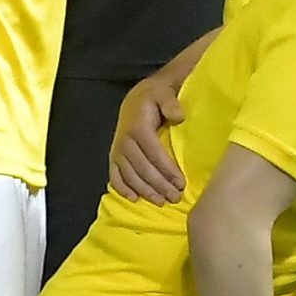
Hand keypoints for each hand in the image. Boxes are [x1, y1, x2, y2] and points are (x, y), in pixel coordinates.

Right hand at [109, 70, 187, 203]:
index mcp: (138, 128)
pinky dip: (123, 188)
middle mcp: (125, 141)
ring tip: (161, 202)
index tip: (181, 183)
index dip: (168, 170)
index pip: (155, 154)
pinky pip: (115, 176)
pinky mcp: (114, 157)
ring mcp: (118, 150)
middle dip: (160, 185)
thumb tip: (179, 117)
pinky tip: (134, 199)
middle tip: (175, 198)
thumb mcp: (164, 93)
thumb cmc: (154, 98)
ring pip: (130, 176)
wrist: (136, 99)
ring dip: (145, 191)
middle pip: (143, 169)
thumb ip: (171, 103)